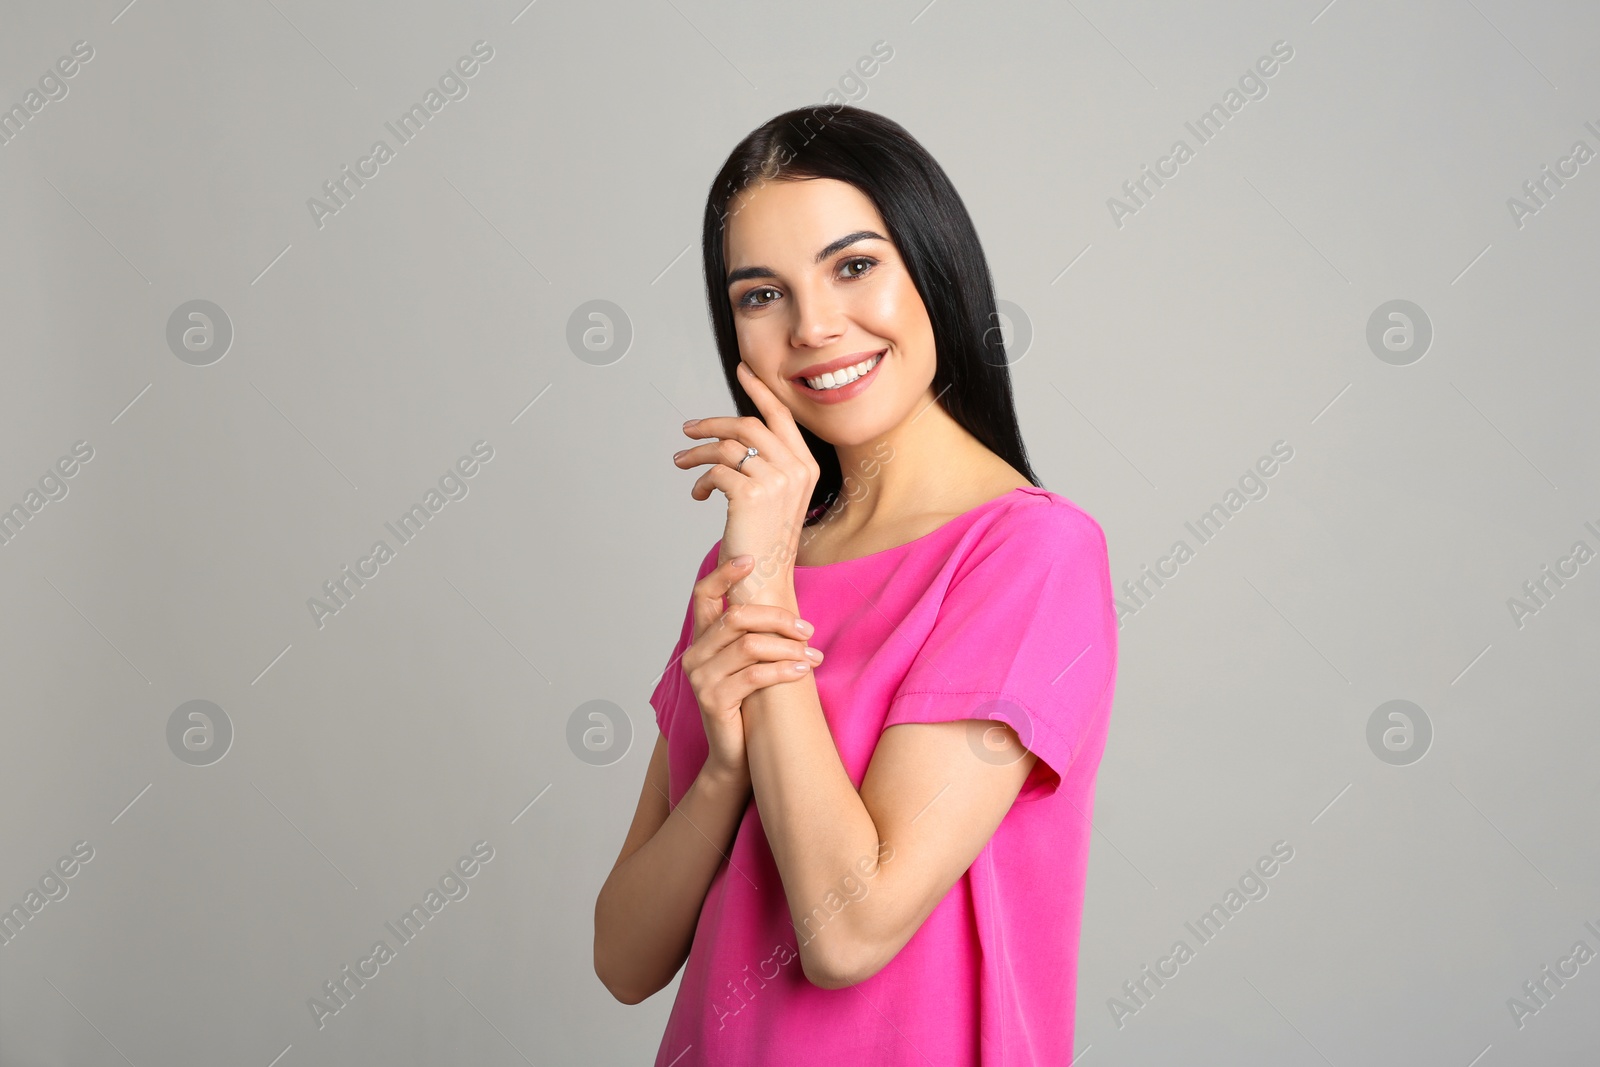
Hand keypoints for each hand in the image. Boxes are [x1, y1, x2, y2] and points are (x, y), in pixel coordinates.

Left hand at [675, 362, 819, 603]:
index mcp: (806, 466)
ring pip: (727, 447)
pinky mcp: (751, 495)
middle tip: (688, 429)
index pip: (781, 416)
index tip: (742, 370)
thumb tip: (734, 438)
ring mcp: (775, 481)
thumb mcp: (777, 497)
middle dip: (713, 423)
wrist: (765, 579)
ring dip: (697, 453)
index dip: (760, 391)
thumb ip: (766, 465)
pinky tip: (697, 495)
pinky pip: (716, 471)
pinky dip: (700, 481)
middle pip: (748, 425)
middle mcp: (795, 469)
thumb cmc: (766, 541)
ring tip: (681, 463)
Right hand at [682, 555, 822, 783]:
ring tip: (813, 655)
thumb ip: (755, 637)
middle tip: (807, 630)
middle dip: (777, 618)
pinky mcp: (713, 700)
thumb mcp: (750, 666)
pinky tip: (803, 670)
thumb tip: (788, 606)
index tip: (752, 560)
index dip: (724, 573)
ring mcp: (700, 678)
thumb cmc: (749, 707)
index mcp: (702, 640)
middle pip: (737, 617)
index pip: (703, 595)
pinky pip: (754, 675)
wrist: (735, 757)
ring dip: (787, 647)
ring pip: (749, 645)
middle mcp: (694, 655)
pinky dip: (783, 669)